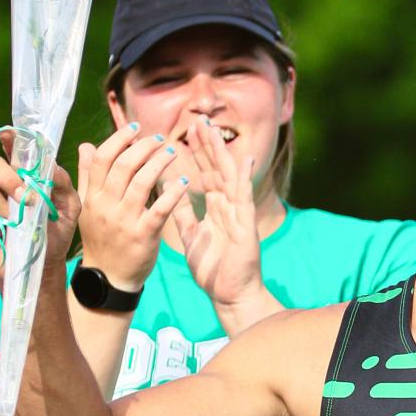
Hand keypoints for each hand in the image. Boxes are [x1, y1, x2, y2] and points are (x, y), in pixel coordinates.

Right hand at [0, 130, 82, 276]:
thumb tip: (51, 164)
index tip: (8, 134)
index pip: (11, 151)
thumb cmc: (55, 234)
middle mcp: (0, 184)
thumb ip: (63, 183)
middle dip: (8, 177)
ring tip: (15, 222)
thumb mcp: (69, 208)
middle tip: (24, 197)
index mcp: (22, 177)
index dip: (8, 140)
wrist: (43, 265)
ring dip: (1, 206)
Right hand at [75, 122, 186, 289]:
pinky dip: (173, 193)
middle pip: (123, 166)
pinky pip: (160, 209)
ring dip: (159, 163)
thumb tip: (86, 145)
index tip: (135, 128)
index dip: (118, 139)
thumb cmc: (101, 240)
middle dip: (143, 147)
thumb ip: (87, 176)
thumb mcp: (88, 208)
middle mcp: (106, 207)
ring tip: (172, 152)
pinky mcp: (143, 236)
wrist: (108, 278)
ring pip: (142, 183)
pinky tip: (184, 182)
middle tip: (158, 138)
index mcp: (92, 198)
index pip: (101, 159)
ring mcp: (124, 221)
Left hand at [170, 117, 264, 313]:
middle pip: (217, 168)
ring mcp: (238, 214)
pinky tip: (245, 160)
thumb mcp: (191, 237)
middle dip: (208, 144)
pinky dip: (244, 179)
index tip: (188, 130)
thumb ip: (181, 214)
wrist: (229, 295)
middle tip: (199, 119)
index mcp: (215, 208)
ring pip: (230, 176)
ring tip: (213, 130)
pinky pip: (244, 199)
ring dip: (221, 153)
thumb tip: (169, 193)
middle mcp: (228, 206)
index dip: (197, 152)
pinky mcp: (246, 226)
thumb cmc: (213, 270)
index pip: (205, 173)